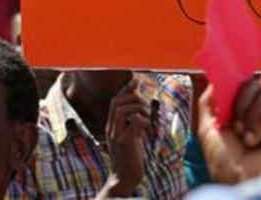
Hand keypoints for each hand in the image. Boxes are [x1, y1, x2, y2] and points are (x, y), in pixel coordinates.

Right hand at [105, 78, 151, 194]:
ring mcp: (116, 135)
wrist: (124, 179)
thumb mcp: (131, 138)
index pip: (115, 101)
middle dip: (134, 98)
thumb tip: (141, 109)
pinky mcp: (125, 143)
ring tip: (148, 121)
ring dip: (140, 110)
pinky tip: (149, 132)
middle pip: (117, 102)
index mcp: (111, 126)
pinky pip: (135, 122)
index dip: (125, 89)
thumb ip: (133, 123)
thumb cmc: (130, 158)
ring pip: (124, 110)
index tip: (135, 80)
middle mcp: (111, 129)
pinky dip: (145, 122)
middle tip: (146, 107)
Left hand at [198, 81, 260, 182]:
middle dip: (242, 105)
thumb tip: (216, 78)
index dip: (237, 92)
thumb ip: (209, 102)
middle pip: (255, 85)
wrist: (241, 181)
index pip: (243, 84)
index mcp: (243, 110)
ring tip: (251, 139)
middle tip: (238, 129)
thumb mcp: (208, 128)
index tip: (229, 112)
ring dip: (254, 115)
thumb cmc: (224, 161)